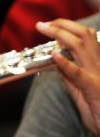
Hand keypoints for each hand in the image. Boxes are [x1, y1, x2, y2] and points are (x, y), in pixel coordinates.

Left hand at [37, 19, 99, 135]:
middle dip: (63, 25)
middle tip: (42, 24)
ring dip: (61, 35)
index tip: (50, 24)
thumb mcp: (81, 90)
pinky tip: (54, 55)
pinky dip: (66, 63)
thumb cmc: (99, 112)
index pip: (87, 37)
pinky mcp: (95, 90)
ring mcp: (99, 76)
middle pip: (85, 36)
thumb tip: (57, 61)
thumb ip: (71, 76)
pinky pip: (79, 74)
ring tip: (45, 29)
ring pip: (82, 47)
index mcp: (98, 65)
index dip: (69, 27)